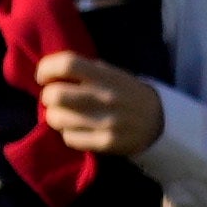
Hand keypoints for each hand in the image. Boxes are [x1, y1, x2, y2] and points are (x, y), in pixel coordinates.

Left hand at [31, 52, 163, 158]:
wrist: (162, 122)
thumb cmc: (129, 94)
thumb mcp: (114, 74)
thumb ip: (87, 71)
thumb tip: (52, 72)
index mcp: (106, 76)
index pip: (67, 64)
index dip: (46, 68)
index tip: (44, 77)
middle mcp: (105, 97)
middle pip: (54, 95)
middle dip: (48, 97)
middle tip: (55, 99)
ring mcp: (105, 122)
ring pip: (56, 119)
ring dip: (55, 116)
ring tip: (67, 115)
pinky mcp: (105, 143)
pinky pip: (69, 138)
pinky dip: (68, 134)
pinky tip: (79, 130)